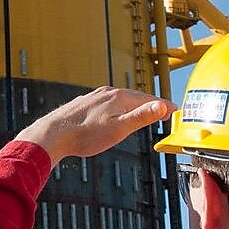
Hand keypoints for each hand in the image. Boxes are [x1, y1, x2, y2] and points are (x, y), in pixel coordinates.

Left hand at [17, 87, 174, 159]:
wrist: (53, 134)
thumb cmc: (85, 135)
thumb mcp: (119, 129)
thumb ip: (141, 117)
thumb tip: (162, 105)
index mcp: (119, 98)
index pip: (148, 100)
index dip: (163, 106)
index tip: (174, 111)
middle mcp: (107, 93)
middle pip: (134, 97)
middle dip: (150, 105)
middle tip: (163, 112)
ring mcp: (94, 97)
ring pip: (119, 100)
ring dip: (132, 105)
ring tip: (140, 112)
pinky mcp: (83, 104)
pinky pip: (106, 104)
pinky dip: (116, 108)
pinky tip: (112, 115)